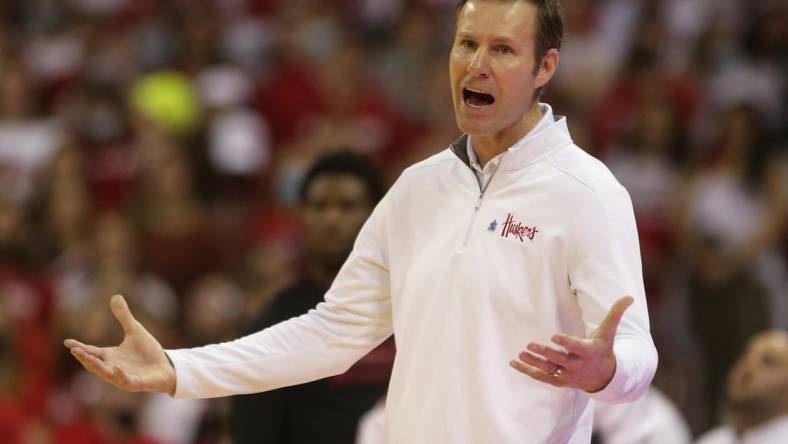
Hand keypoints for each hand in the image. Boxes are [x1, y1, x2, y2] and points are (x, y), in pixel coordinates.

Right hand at [63, 295, 175, 394]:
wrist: (165, 368)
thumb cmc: (148, 352)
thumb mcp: (135, 330)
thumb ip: (124, 316)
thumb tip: (115, 296)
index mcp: (110, 356)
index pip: (91, 351)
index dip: (80, 347)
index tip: (67, 342)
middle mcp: (112, 367)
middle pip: (94, 363)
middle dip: (84, 357)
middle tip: (74, 349)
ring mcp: (122, 377)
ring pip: (105, 373)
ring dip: (96, 366)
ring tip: (86, 356)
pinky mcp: (135, 383)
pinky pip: (125, 380)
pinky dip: (120, 375)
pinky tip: (117, 366)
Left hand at [509, 296, 633, 391]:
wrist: (605, 376)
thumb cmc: (603, 348)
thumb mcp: (609, 332)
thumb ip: (616, 313)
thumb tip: (630, 296)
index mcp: (588, 351)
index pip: (576, 347)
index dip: (566, 342)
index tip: (554, 336)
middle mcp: (577, 365)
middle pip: (559, 360)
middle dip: (545, 353)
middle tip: (530, 344)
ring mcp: (567, 375)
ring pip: (548, 371)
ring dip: (533, 363)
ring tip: (521, 353)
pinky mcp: (558, 381)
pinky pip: (541, 378)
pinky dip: (527, 371)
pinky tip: (514, 362)